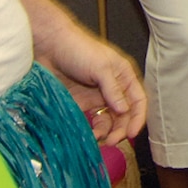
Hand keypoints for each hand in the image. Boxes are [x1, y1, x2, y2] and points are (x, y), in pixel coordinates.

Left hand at [38, 21, 146, 141]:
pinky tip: (89, 135)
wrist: (49, 47)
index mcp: (123, 76)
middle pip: (124, 115)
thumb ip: (113, 89)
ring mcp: (96, 97)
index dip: (138, 118)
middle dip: (121, 129)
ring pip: (109, 121)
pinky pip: (91, 121)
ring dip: (107, 132)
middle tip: (112, 140)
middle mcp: (113, 88)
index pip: (138, 100)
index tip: (131, 133)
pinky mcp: (81, 104)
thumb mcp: (100, 67)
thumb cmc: (78, 48)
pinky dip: (92, 130)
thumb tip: (124, 110)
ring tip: (100, 140)